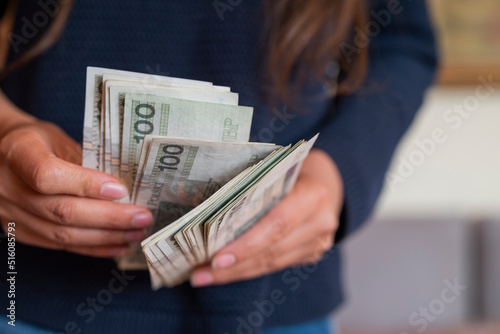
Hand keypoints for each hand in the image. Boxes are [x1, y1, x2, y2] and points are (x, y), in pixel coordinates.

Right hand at [0, 121, 152, 256]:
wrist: (4, 154)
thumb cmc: (39, 142)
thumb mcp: (60, 138)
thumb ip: (86, 160)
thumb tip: (127, 187)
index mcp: (18, 152)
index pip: (48, 175)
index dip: (86, 185)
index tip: (120, 189)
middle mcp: (8, 186)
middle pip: (62, 210)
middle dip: (110, 217)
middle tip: (142, 218)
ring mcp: (10, 213)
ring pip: (62, 234)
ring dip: (106, 237)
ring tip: (137, 233)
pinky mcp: (20, 231)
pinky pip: (59, 245)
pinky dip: (92, 247)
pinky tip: (118, 245)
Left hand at [190, 149, 343, 286]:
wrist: (324, 183)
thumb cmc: (289, 171)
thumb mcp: (276, 170)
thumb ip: (254, 187)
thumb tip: (207, 210)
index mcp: (313, 194)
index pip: (277, 225)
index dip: (247, 244)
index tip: (216, 259)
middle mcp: (320, 222)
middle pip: (272, 251)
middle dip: (233, 266)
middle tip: (199, 273)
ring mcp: (318, 243)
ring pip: (271, 264)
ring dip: (235, 272)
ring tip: (203, 276)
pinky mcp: (311, 255)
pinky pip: (274, 266)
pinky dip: (247, 269)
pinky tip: (223, 272)